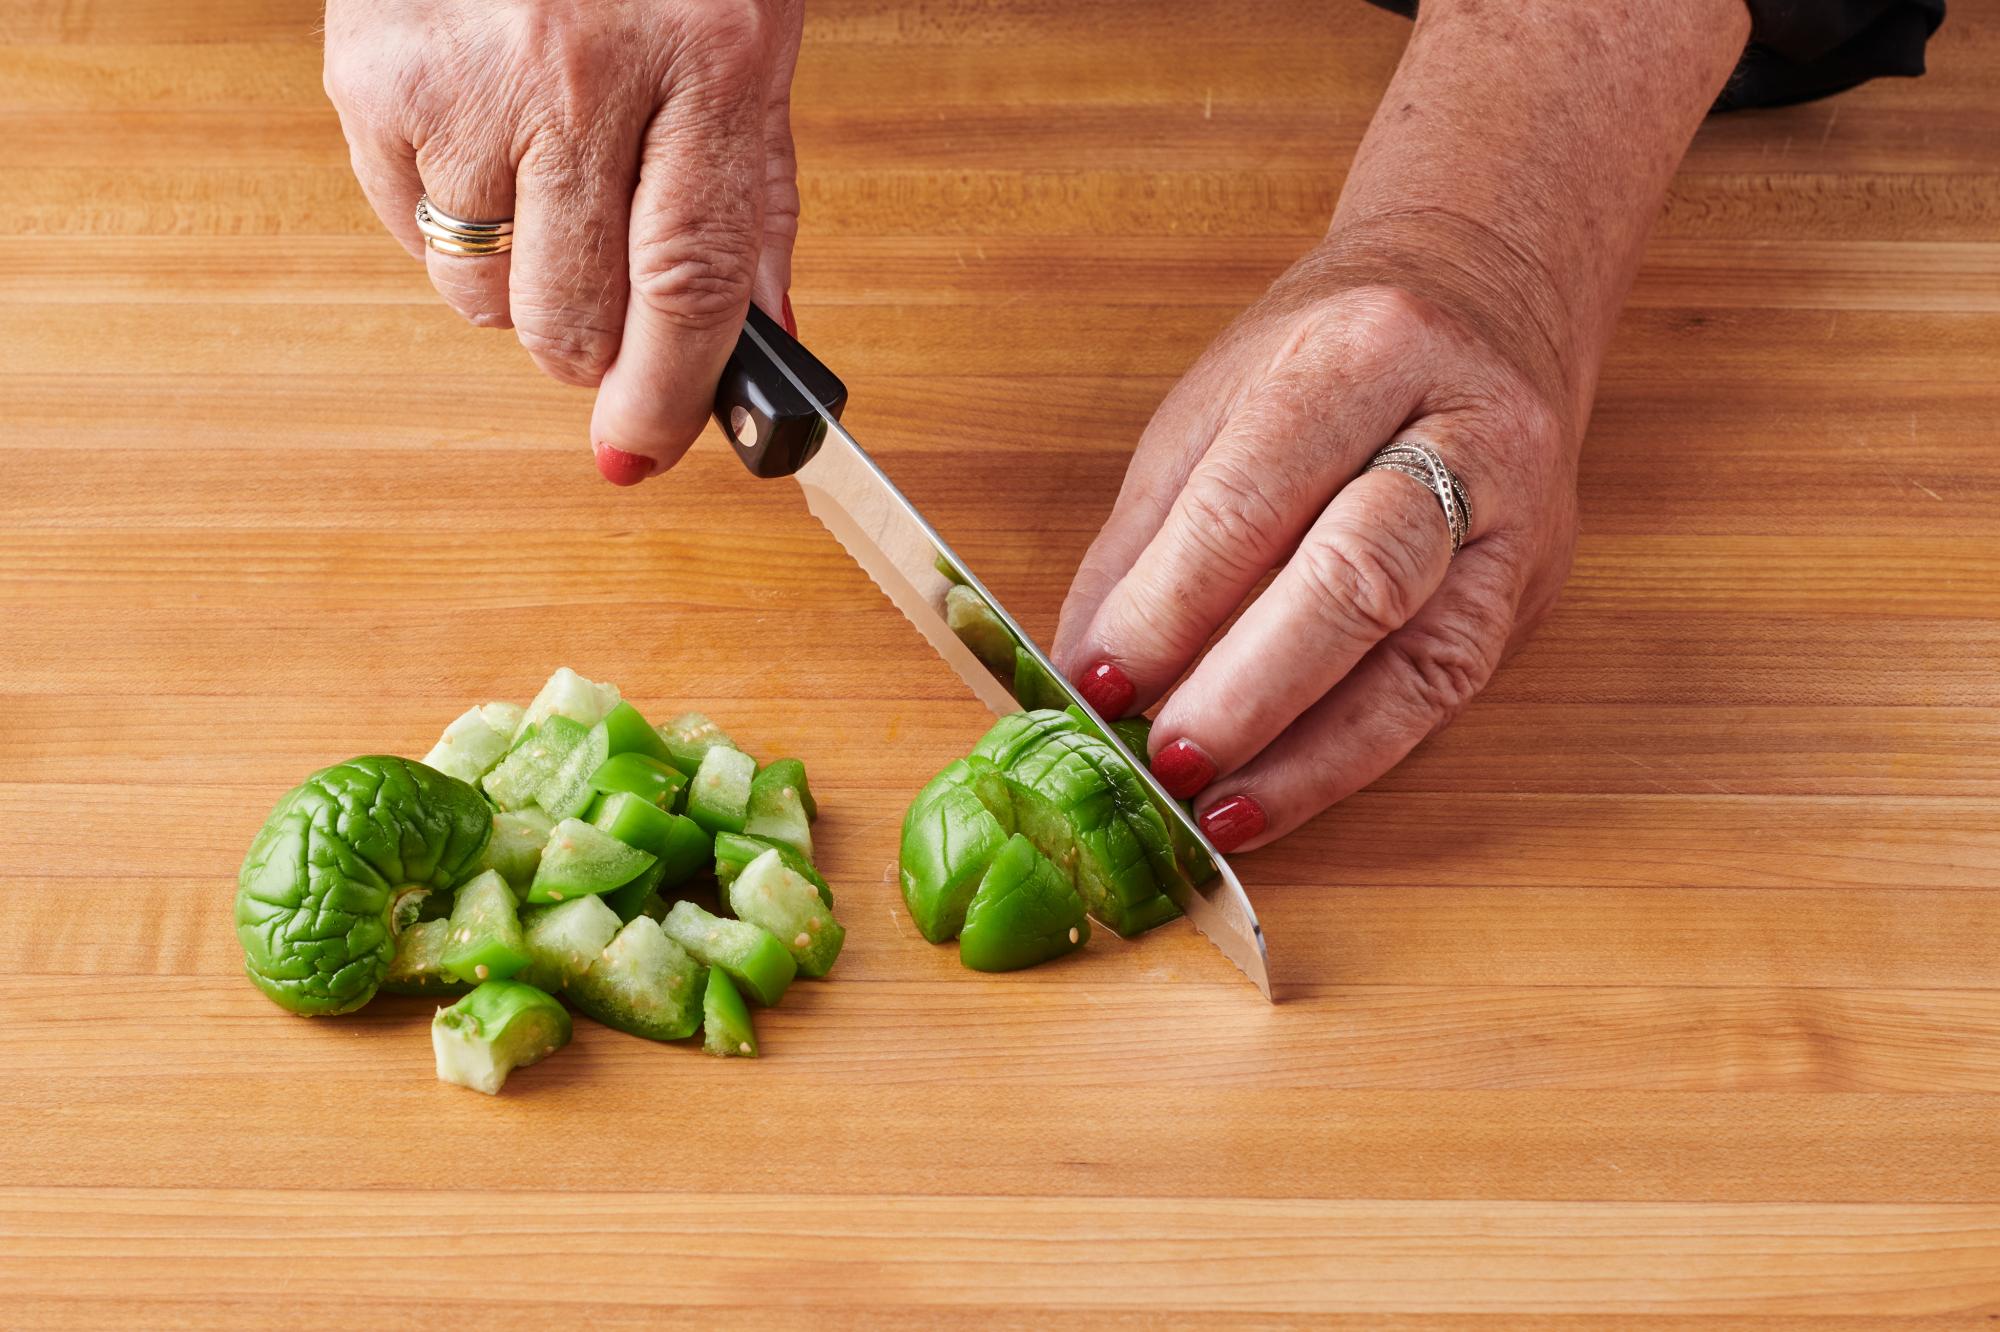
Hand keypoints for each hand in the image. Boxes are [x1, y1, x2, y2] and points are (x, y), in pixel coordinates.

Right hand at [324, 0, 801, 481]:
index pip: (687, 285)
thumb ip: (753, 209)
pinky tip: (483, 141)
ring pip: (479, 289)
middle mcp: (583, 73)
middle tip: (604, 321)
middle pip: (569, 312)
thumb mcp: (750, 56)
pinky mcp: (370, 71)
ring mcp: (464, 75)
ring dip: (518, 281)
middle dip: (590, 351)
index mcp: (712, 64)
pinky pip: (406, 226)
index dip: (664, 395)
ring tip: (545, 187)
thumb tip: (753, 352)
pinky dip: (447, 218)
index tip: (640, 454)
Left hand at [1052, 240, 1579, 851]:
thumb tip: (1084, 669)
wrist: (1491, 293)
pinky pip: (1444, 695)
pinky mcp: (1531, 588)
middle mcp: (1464, 427)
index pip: (1253, 496)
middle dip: (1247, 688)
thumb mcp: (1215, 403)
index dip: (1169, 604)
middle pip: (1359, 577)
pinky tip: (1275, 795)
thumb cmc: (1331, 354)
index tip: (1097, 684)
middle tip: (1163, 761)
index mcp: (1363, 350)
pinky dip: (1350, 758)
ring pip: (1424, 656)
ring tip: (1218, 809)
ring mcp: (1517, 516)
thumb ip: (1147, 537)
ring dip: (1308, 754)